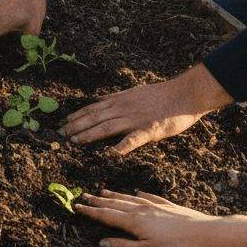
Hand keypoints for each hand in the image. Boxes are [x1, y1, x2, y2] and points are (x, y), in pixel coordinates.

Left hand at [59, 63, 233, 153]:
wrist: (186, 93)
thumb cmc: (163, 94)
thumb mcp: (135, 92)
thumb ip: (118, 98)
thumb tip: (102, 100)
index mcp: (121, 100)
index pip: (93, 108)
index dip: (77, 115)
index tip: (64, 121)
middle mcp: (123, 108)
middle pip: (94, 117)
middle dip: (75, 125)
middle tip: (60, 134)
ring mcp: (135, 119)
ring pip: (106, 126)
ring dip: (89, 134)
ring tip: (74, 141)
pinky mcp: (150, 130)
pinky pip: (133, 139)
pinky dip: (121, 146)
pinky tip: (111, 154)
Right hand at [74, 189, 216, 246]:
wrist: (210, 235)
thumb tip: (102, 242)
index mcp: (134, 222)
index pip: (106, 216)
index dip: (90, 212)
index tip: (76, 207)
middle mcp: (142, 210)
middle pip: (115, 204)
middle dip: (98, 201)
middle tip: (83, 196)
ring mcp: (157, 207)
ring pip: (130, 199)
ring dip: (114, 196)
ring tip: (103, 191)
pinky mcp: (171, 207)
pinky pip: (150, 198)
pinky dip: (140, 195)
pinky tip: (138, 192)